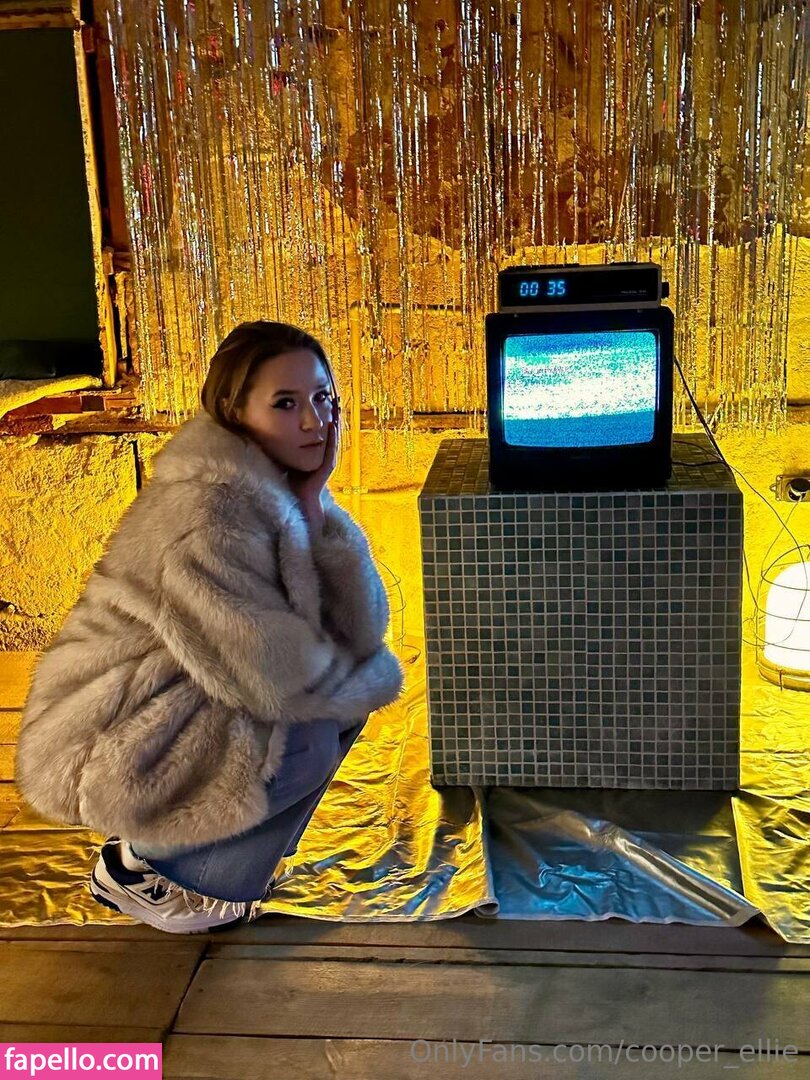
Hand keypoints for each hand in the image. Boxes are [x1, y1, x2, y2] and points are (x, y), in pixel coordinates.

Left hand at [287, 397, 339, 512]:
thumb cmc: (287, 484)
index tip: (316, 401)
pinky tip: (332, 425)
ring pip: (331, 438)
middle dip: (327, 416)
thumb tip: (260, 431)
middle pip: (325, 432)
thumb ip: (277, 448)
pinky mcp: (327, 467)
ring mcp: (325, 461)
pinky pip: (331, 449)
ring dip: (333, 423)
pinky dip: (333, 438)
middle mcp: (320, 456)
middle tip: (330, 398)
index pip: (314, 432)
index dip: (316, 418)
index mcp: (311, 454)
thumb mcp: (282, 460)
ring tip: (335, 406)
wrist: (297, 504)